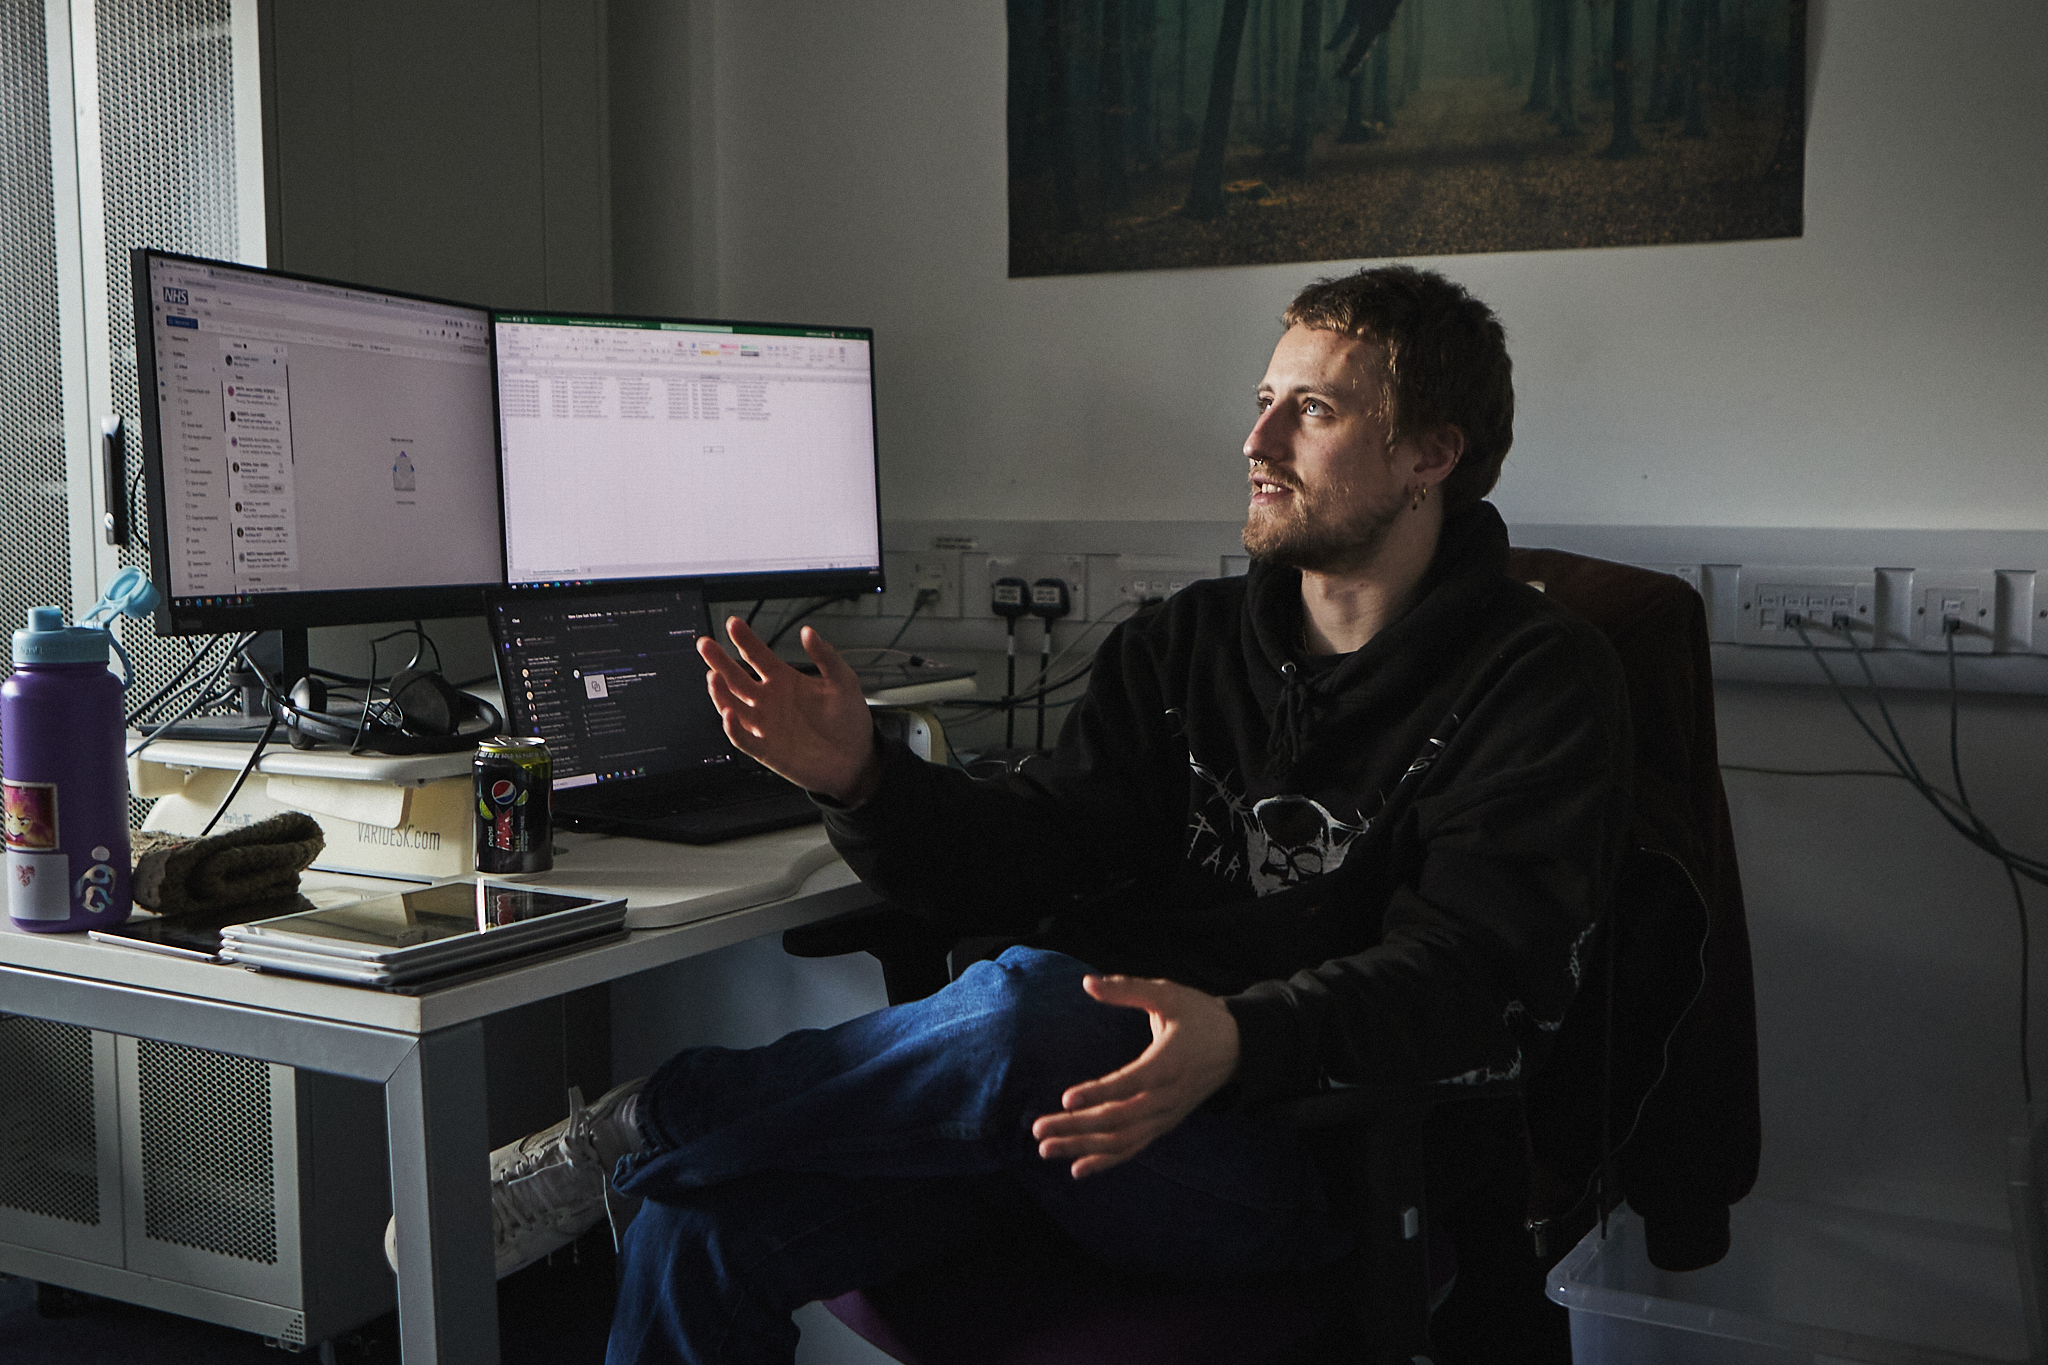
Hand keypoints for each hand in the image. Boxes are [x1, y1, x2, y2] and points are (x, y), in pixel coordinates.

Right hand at [698, 617, 879, 803]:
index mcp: (785, 680)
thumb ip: (827, 657)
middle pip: (736, 678)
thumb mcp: (843, 682)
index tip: (733, 624)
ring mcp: (765, 724)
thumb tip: (809, 632)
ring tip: (713, 676)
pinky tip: (729, 713)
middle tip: (706, 644)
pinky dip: (732, 727)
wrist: (856, 759)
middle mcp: (769, 700)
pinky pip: (742, 738)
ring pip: (732, 706)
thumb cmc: (849, 721)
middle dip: (720, 660)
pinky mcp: (766, 749)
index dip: (744, 640)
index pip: (757, 656)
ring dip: (721, 692)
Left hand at [1030, 975, 1240, 1178]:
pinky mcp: (1164, 1124)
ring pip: (1122, 1140)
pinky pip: (1134, 1147)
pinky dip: (1106, 1160)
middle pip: (1119, 1119)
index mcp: (1169, 1062)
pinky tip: (1077, 1169)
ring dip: (1082, 1148)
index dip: (1099, 1093)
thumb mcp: (1168, 994)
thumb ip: (1127, 989)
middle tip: (1038, 1129)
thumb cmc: (1199, 1015)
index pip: (1130, 1083)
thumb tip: (1087, 982)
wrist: (1237, 1046)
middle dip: (1076, 1127)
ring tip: (1045, 1149)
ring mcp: (1166, 1115)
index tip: (1067, 1099)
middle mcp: (1167, 1097)